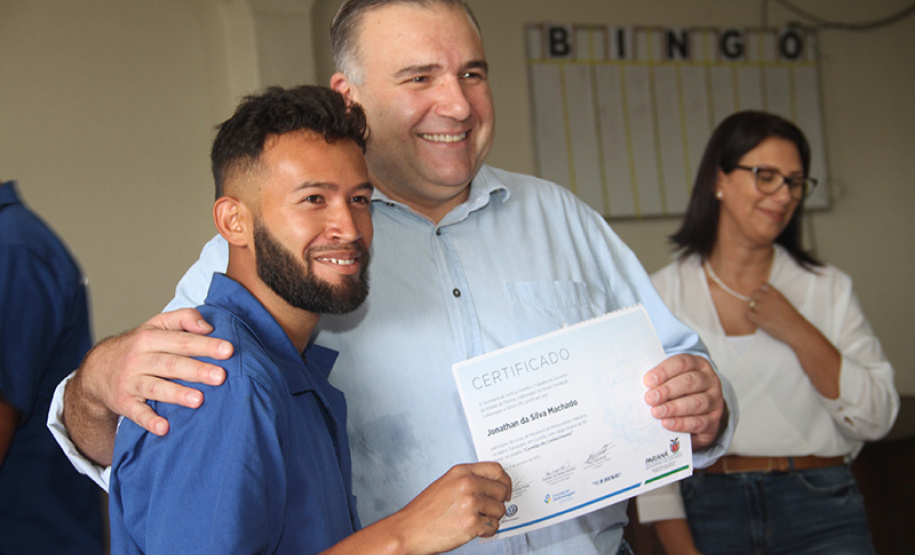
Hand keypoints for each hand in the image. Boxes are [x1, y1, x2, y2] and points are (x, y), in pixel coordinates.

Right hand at [69, 309, 232, 437]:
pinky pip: (136, 414)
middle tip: (220, 376)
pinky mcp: (124, 403)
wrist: (96, 370)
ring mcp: (130, 382)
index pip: (182, 341)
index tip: (228, 350)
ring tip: (199, 400)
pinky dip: (149, 421)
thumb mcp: (156, 325)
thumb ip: (183, 318)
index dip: (205, 345)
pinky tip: (164, 428)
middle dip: (197, 370)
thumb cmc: (138, 346)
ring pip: (155, 388)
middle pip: (171, 364)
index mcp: (149, 338)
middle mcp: (139, 359)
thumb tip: (207, 327)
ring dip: (177, 394)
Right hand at [365, 462, 511, 553]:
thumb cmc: (426, 510)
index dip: (505, 481)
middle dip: (498, 503)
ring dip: (491, 518)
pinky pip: (493, 527)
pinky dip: (487, 531)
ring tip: (475, 520)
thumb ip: (468, 479)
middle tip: (488, 510)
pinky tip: (474, 530)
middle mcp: (467, 484)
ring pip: (499, 510)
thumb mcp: (446, 483)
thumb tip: (492, 485)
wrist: (409, 530)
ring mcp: (470, 504)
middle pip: (501, 491)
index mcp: (461, 472)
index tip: (505, 490)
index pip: (496, 470)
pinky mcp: (471, 524)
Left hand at [643, 354, 725, 449]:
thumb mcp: (671, 381)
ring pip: (696, 402)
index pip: (682, 363)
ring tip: (656, 412)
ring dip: (673, 408)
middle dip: (668, 390)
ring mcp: (715, 401)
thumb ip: (659, 381)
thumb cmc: (680, 393)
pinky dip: (681, 423)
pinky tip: (667, 423)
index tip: (648, 381)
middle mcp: (709, 381)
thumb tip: (641, 385)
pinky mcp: (714, 421)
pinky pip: (699, 422)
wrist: (698, 416)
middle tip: (650, 398)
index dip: (664, 371)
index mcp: (698, 364)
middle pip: (690, 382)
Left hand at [746, 284, 805, 343]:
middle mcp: (767, 299)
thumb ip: (774, 298)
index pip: (763, 286)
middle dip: (755, 298)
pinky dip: (750, 316)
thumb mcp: (784, 302)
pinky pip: (748, 314)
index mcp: (775, 293)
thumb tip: (764, 298)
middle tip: (758, 304)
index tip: (762, 294)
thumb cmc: (792, 318)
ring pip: (750, 304)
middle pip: (754, 293)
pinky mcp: (758, 318)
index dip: (762, 290)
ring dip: (753, 308)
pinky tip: (756, 319)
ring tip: (759, 313)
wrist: (795, 329)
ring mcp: (761, 308)